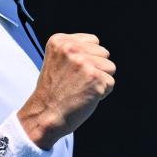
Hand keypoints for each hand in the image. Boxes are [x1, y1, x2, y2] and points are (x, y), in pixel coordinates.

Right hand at [18, 33, 115, 148]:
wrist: (45, 115)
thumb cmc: (53, 92)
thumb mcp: (57, 61)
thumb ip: (76, 50)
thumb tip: (101, 50)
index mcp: (59, 41)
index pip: (93, 41)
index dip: (88, 58)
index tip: (72, 72)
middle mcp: (71, 48)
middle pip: (104, 53)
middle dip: (96, 68)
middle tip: (76, 82)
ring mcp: (83, 63)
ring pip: (110, 67)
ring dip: (100, 80)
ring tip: (81, 89)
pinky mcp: (95, 78)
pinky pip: (110, 83)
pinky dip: (102, 93)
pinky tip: (85, 97)